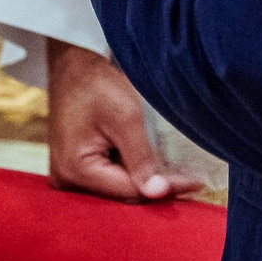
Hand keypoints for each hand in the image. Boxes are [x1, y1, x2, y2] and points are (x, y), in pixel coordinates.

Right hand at [45, 40, 206, 201]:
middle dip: (155, 188)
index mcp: (74, 170)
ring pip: (117, 187)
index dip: (163, 189)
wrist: (74, 66)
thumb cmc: (96, 85)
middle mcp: (66, 179)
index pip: (128, 191)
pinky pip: (110, 177)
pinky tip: (153, 165)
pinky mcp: (76, 166)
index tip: (194, 183)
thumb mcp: (125, 117)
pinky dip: (132, 171)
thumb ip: (141, 158)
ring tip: (177, 174)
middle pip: (121, 194)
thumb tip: (158, 193)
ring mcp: (69, 174)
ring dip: (145, 180)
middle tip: (190, 182)